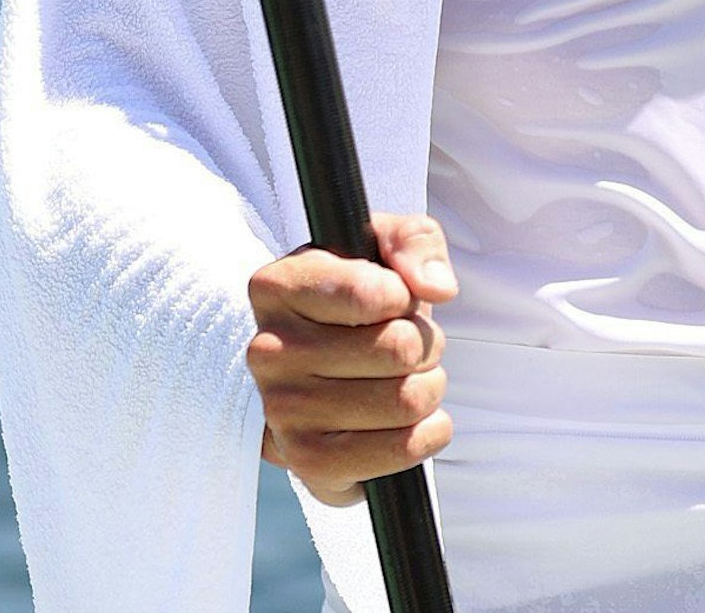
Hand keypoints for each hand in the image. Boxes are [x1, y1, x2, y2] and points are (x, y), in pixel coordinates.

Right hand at [248, 211, 458, 504]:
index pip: (370, 294)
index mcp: (275, 288)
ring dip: (430, 387)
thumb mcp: (384, 245)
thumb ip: (414, 241)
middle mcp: (268, 351)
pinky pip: (398, 451)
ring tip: (412, 377)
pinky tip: (421, 421)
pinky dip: (429, 434)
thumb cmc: (360, 297)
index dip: (404, 297)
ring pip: (405, 400)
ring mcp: (283, 412)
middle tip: (410, 343)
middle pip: (398, 349)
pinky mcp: (308, 463)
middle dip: (425, 344)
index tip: (395, 298)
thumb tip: (436, 287)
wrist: (328, 371)